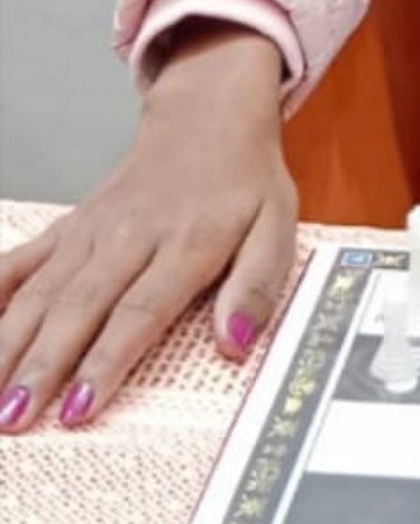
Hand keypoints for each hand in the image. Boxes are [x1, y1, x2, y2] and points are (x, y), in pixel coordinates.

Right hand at [0, 21, 296, 430]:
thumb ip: (258, 284)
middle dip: (43, 366)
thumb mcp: (277, 226)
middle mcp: (131, 237)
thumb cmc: (245, 181)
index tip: (79, 406)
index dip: (107, 360)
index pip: (141, 310)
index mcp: (187, 243)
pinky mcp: (69, 227)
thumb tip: (236, 342)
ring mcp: (92, 231)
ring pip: (42, 292)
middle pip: (80, 307)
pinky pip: (21, 262)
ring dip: (9, 344)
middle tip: (14, 418)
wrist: (209, 116)